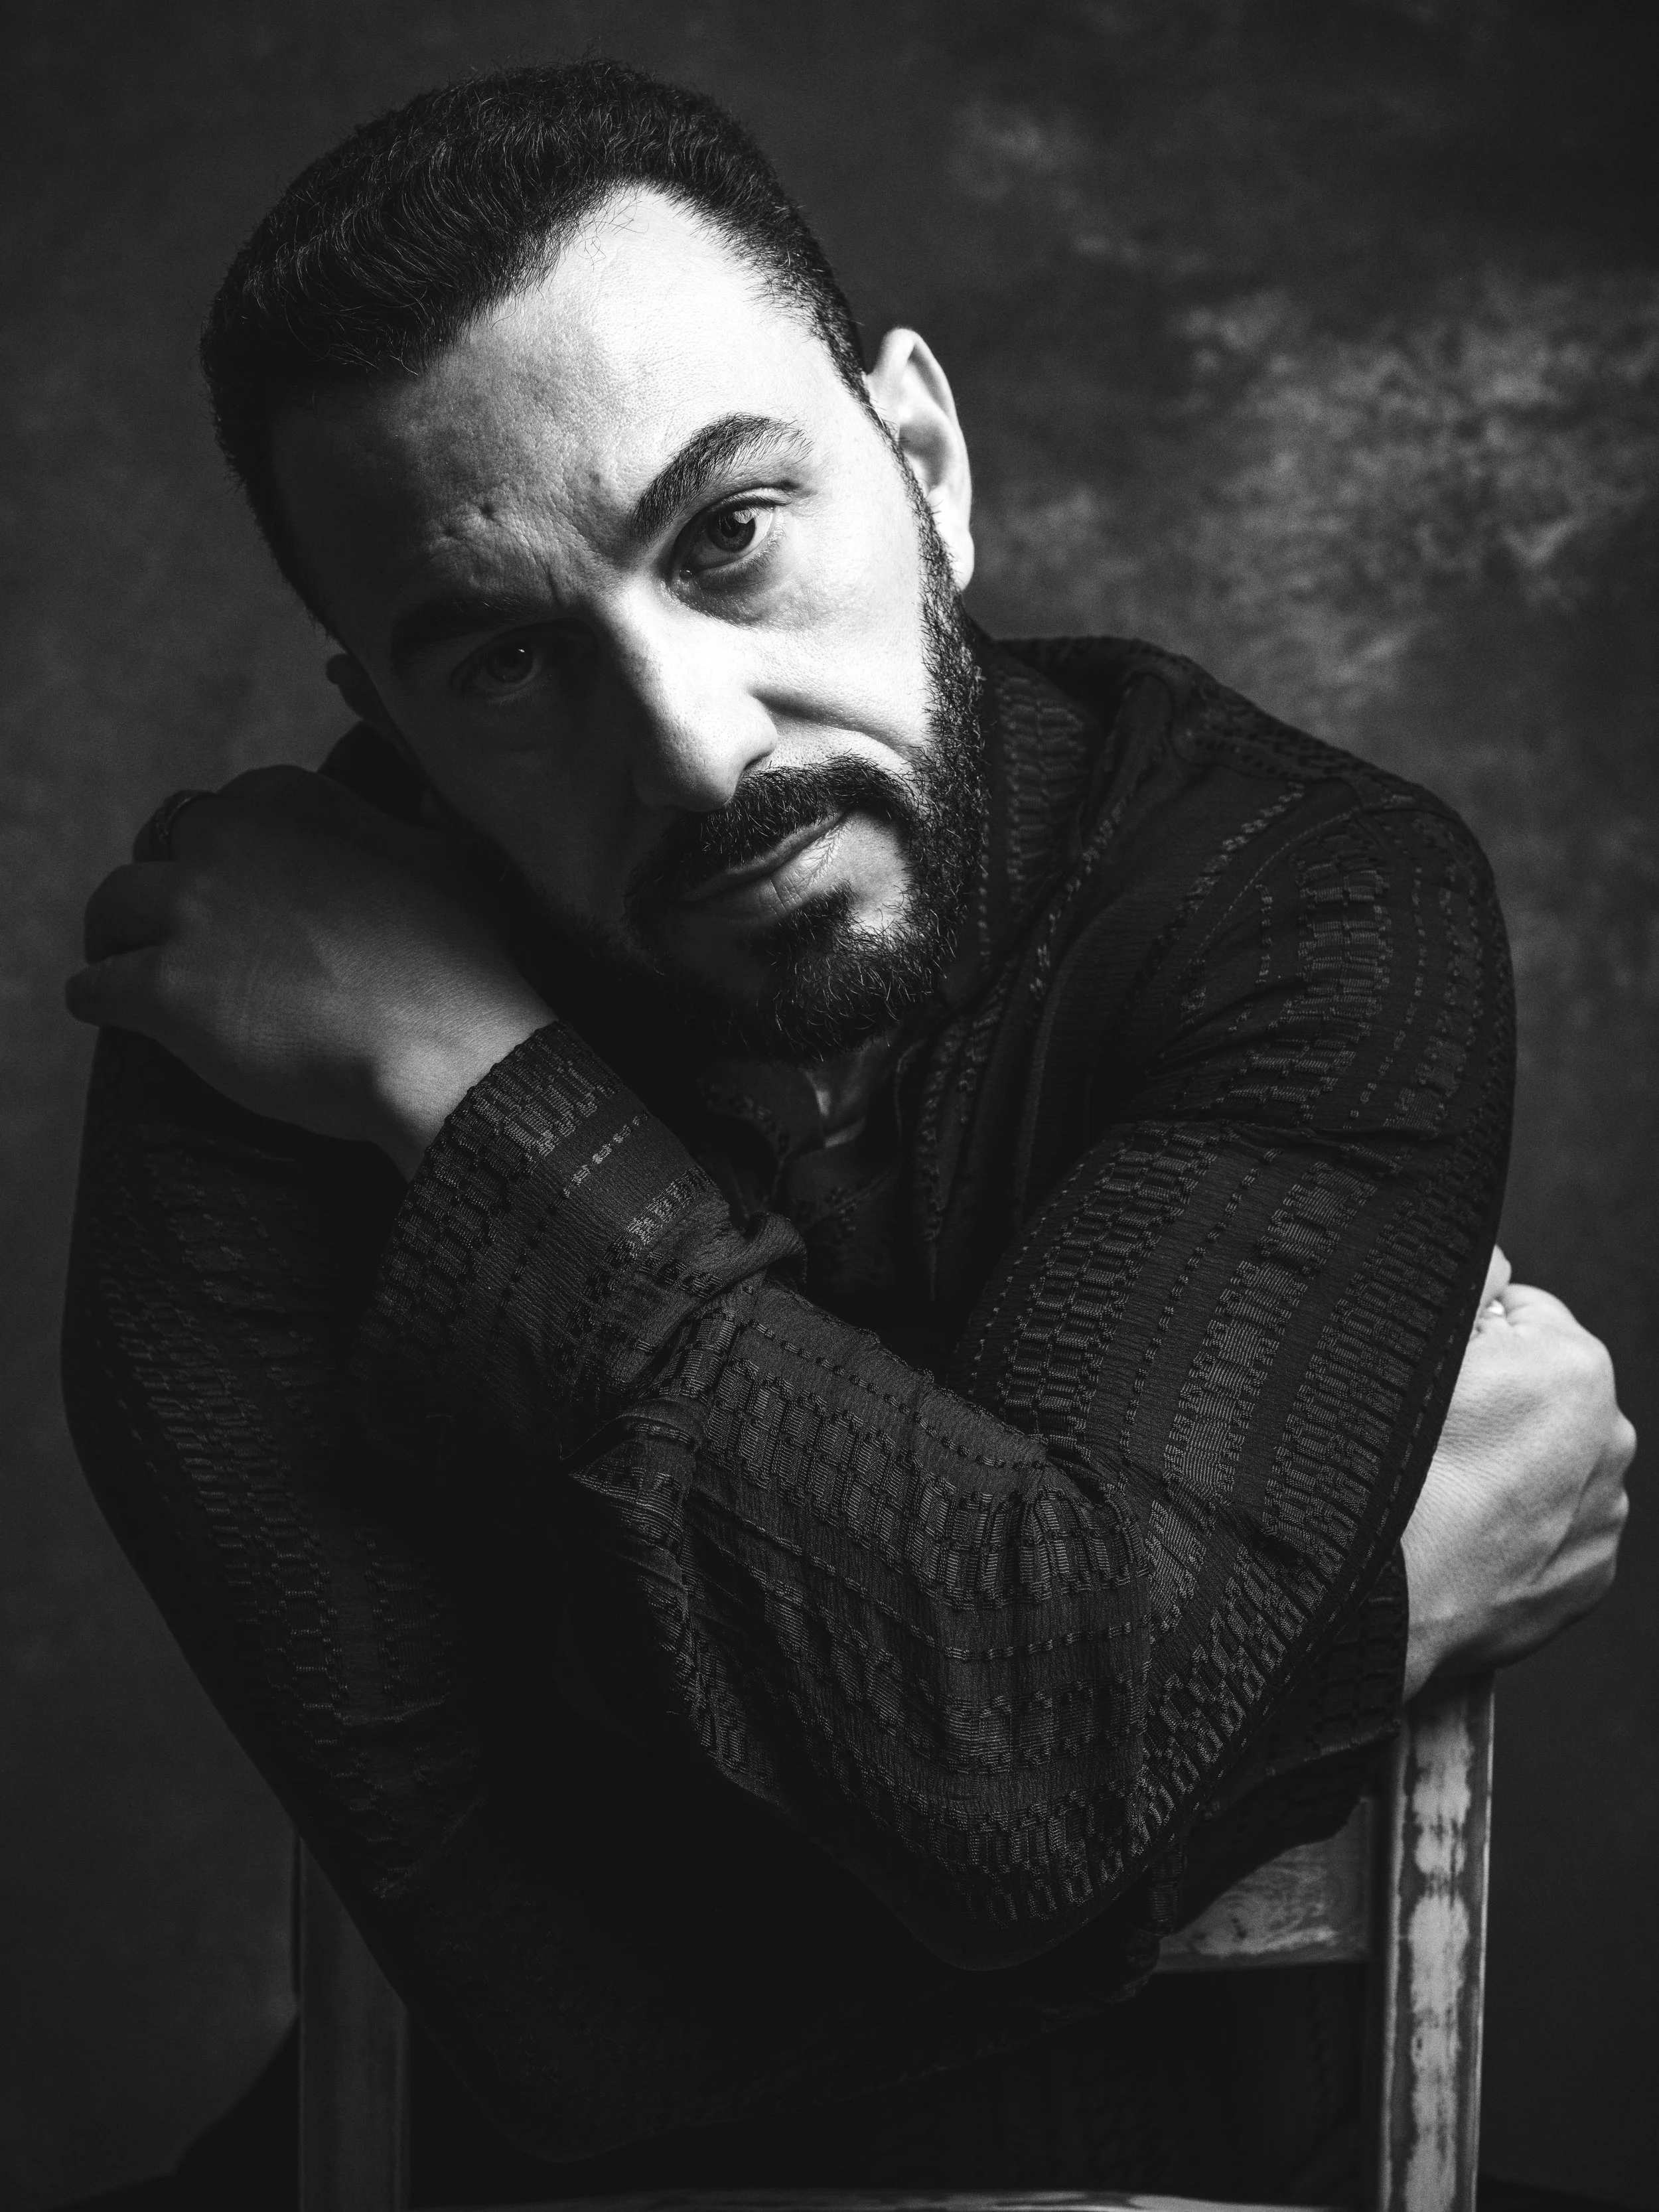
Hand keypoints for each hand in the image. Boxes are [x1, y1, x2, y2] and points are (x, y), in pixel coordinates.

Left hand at [65, 767, 552, 1176]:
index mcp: (295, 802)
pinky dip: (101, 1001)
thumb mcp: (448, 858)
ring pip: (109, 909)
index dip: (226, 859)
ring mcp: (193, 912)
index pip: (222, 811)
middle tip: (189, 938)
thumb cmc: (469, 965)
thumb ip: (398, 830)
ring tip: (138, 975)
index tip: (241, 897)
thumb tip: (402, 821)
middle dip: (168, 893)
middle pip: (158, 851)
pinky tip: (123, 1018)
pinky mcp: (164, 988)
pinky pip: (92, 987)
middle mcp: (232, 840)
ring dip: (119, 940)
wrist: (453, 1049)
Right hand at [1400, 1246, 1634, 1696]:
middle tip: (1430, 1434)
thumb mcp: (1404, 1350)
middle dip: (1501, 1399)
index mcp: (1571, 1368)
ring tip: (1445, 1489)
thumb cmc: (1377, 1472)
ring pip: (1555, 1460)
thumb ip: (1465, 1288)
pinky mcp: (1590, 1576)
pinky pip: (1557, 1527)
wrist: (1368, 1599)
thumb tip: (1495, 1260)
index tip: (1435, 1368)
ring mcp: (1605, 1514)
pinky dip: (1520, 1526)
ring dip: (1512, 1464)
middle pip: (1547, 1388)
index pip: (1525, 1311)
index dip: (1472, 1333)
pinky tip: (1466, 1534)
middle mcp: (1609, 1439)